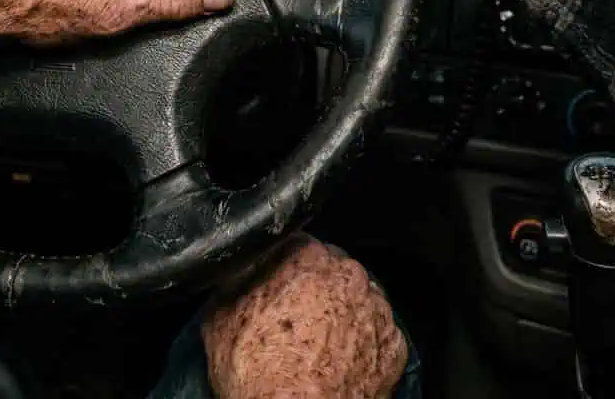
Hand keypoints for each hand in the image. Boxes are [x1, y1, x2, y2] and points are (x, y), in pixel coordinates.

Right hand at [202, 234, 407, 398]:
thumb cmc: (256, 368)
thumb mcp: (218, 315)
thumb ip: (236, 281)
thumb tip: (241, 273)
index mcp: (304, 253)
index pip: (295, 245)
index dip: (283, 268)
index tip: (275, 289)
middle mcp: (346, 271)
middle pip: (331, 269)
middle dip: (316, 287)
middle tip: (296, 318)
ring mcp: (377, 308)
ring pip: (358, 299)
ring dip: (344, 312)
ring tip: (321, 344)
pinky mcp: (396, 345)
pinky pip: (377, 334)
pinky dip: (363, 344)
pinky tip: (343, 362)